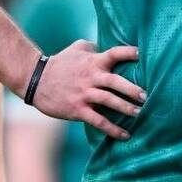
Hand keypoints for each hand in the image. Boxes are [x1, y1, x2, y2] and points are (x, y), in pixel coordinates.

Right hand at [28, 39, 145, 139]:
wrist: (36, 80)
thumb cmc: (59, 63)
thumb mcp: (76, 49)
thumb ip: (94, 47)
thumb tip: (107, 46)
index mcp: (92, 61)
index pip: (113, 54)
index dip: (128, 53)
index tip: (141, 54)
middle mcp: (90, 77)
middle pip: (115, 81)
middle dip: (132, 89)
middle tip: (145, 96)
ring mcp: (84, 94)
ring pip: (108, 101)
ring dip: (125, 108)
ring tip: (139, 113)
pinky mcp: (77, 109)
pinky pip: (98, 121)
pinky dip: (112, 129)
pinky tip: (125, 135)